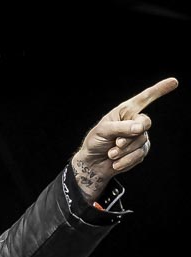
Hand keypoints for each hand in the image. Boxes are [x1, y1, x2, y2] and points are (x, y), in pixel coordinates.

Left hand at [71, 78, 177, 200]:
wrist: (93, 164)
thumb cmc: (95, 142)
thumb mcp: (104, 131)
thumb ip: (121, 127)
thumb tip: (140, 128)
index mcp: (127, 111)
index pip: (146, 98)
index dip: (160, 90)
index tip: (174, 82)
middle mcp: (136, 122)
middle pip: (145, 124)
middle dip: (129, 136)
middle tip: (116, 144)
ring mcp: (140, 137)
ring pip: (141, 141)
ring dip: (124, 151)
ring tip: (111, 154)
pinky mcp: (140, 151)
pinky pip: (139, 155)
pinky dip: (125, 161)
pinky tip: (115, 163)